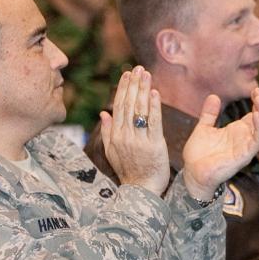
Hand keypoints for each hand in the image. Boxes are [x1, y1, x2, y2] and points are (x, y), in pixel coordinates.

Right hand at [98, 67, 169, 195]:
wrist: (141, 191)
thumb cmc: (129, 171)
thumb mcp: (112, 152)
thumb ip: (108, 131)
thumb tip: (104, 112)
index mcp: (115, 135)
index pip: (119, 106)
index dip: (124, 89)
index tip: (127, 74)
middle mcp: (125, 136)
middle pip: (129, 105)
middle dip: (134, 85)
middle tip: (138, 68)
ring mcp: (139, 140)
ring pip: (140, 110)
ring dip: (143, 90)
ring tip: (146, 74)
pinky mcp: (154, 145)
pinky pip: (154, 122)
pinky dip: (154, 107)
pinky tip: (155, 93)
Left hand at [181, 86, 258, 200]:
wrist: (192, 173)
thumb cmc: (199, 154)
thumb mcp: (203, 128)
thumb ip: (209, 114)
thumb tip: (213, 96)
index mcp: (237, 132)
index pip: (255, 115)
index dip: (258, 102)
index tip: (255, 89)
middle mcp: (245, 139)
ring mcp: (246, 148)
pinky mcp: (244, 156)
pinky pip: (256, 141)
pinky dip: (258, 128)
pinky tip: (255, 116)